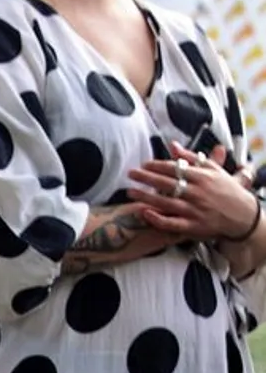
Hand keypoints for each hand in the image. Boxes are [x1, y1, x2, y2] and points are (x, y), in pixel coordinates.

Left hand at [128, 141, 259, 239]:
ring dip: (146, 197)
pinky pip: (171, 223)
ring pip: (166, 203)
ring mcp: (194, 211)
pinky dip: (157, 218)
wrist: (243, 216)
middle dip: (146, 178)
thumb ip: (191, 158)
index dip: (157, 166)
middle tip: (130, 174)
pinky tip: (143, 213)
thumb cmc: (226, 190)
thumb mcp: (213, 171)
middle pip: (167, 184)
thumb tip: (172, 145)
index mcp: (202, 177)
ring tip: (130, 192)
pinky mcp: (192, 227)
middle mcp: (197, 193)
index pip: (175, 169)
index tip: (143, 165)